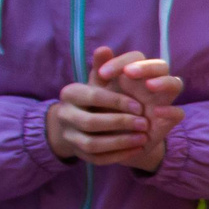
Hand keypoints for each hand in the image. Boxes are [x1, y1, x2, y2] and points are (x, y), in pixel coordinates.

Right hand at [47, 46, 183, 169]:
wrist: (79, 123)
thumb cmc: (97, 96)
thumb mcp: (100, 81)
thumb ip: (105, 67)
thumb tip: (105, 49)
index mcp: (70, 93)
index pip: (93, 96)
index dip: (118, 101)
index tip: (140, 106)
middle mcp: (64, 115)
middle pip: (91, 122)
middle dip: (121, 123)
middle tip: (145, 124)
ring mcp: (69, 137)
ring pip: (92, 144)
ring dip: (121, 142)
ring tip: (144, 138)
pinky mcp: (78, 154)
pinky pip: (97, 159)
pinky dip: (118, 155)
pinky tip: (137, 150)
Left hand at [90, 46, 185, 170]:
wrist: (112, 141)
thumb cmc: (105, 111)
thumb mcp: (97, 92)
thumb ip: (100, 71)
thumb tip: (102, 48)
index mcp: (135, 75)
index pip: (136, 58)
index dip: (121, 61)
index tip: (103, 74)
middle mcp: (152, 84)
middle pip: (161, 66)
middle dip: (146, 67)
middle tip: (129, 72)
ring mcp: (163, 101)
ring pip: (175, 83)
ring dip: (164, 82)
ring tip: (150, 85)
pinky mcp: (168, 120)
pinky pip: (179, 112)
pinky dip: (170, 110)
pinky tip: (156, 112)